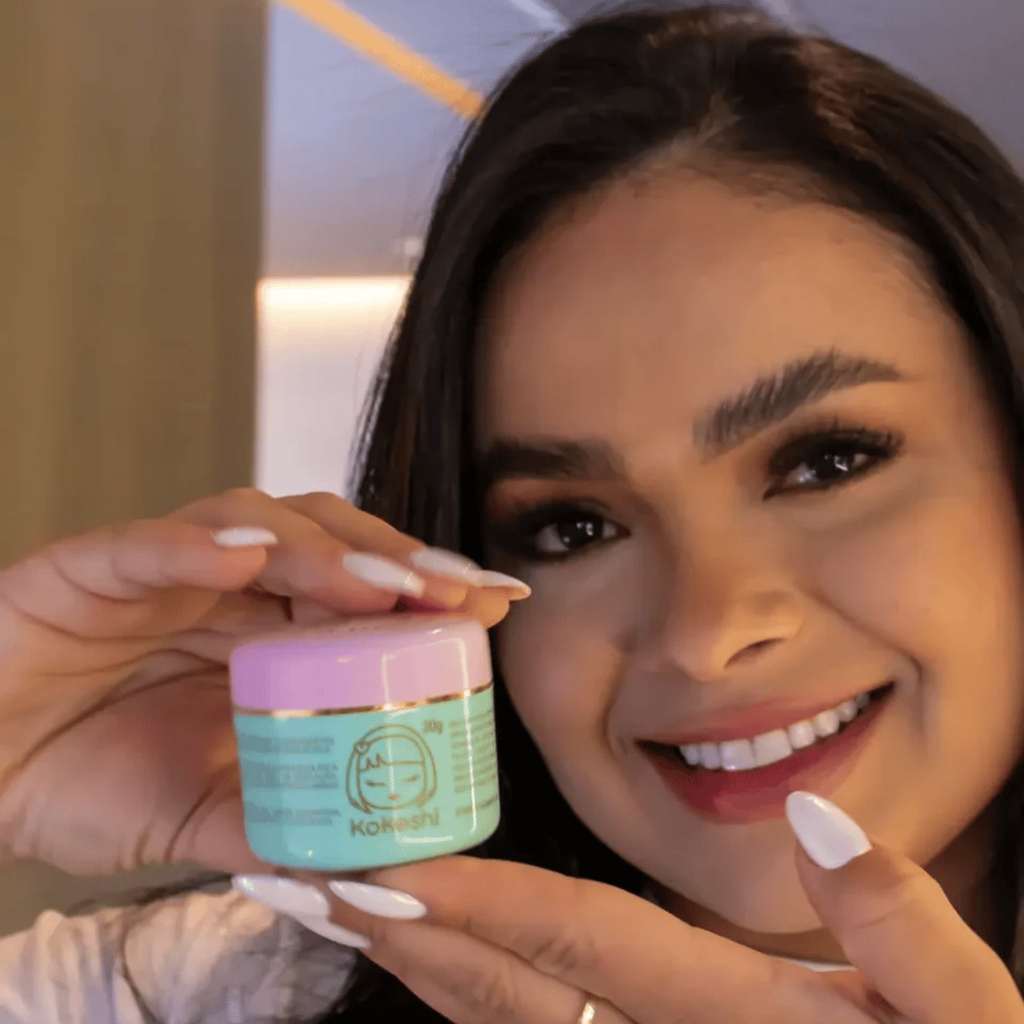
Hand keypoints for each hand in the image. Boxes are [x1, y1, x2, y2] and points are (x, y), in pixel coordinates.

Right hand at [0, 488, 525, 876]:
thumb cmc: (87, 780)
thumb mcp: (203, 814)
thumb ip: (279, 830)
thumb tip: (373, 871)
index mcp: (264, 631)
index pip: (360, 591)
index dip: (428, 590)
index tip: (495, 606)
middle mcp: (226, 587)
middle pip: (329, 540)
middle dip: (398, 559)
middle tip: (459, 591)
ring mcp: (162, 569)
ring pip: (252, 524)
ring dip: (320, 549)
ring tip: (377, 583)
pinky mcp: (86, 568)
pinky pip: (146, 545)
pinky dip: (196, 547)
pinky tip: (246, 559)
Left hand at [297, 792, 1021, 1023]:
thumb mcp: (963, 1016)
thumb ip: (905, 929)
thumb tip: (820, 819)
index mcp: (725, 1013)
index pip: (584, 943)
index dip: (484, 903)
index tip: (392, 867)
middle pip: (505, 991)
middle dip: (403, 932)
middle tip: (307, 879)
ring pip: (497, 1021)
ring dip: (410, 961)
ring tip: (332, 903)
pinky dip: (457, 988)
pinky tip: (416, 946)